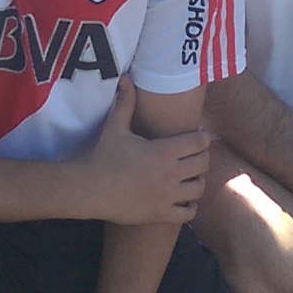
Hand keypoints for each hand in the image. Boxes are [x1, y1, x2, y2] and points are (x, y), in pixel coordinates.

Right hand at [80, 83, 209, 223]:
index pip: (198, 142)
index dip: (203, 138)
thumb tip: (125, 78)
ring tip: (190, 176)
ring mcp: (167, 196)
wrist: (90, 189)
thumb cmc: (103, 157)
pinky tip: (183, 198)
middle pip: (203, 164)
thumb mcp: (115, 127)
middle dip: (202, 157)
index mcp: (163, 151)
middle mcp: (170, 174)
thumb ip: (125, 103)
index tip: (199, 136)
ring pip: (199, 188)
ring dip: (197, 180)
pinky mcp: (161, 214)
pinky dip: (190, 205)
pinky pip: (189, 213)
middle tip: (195, 155)